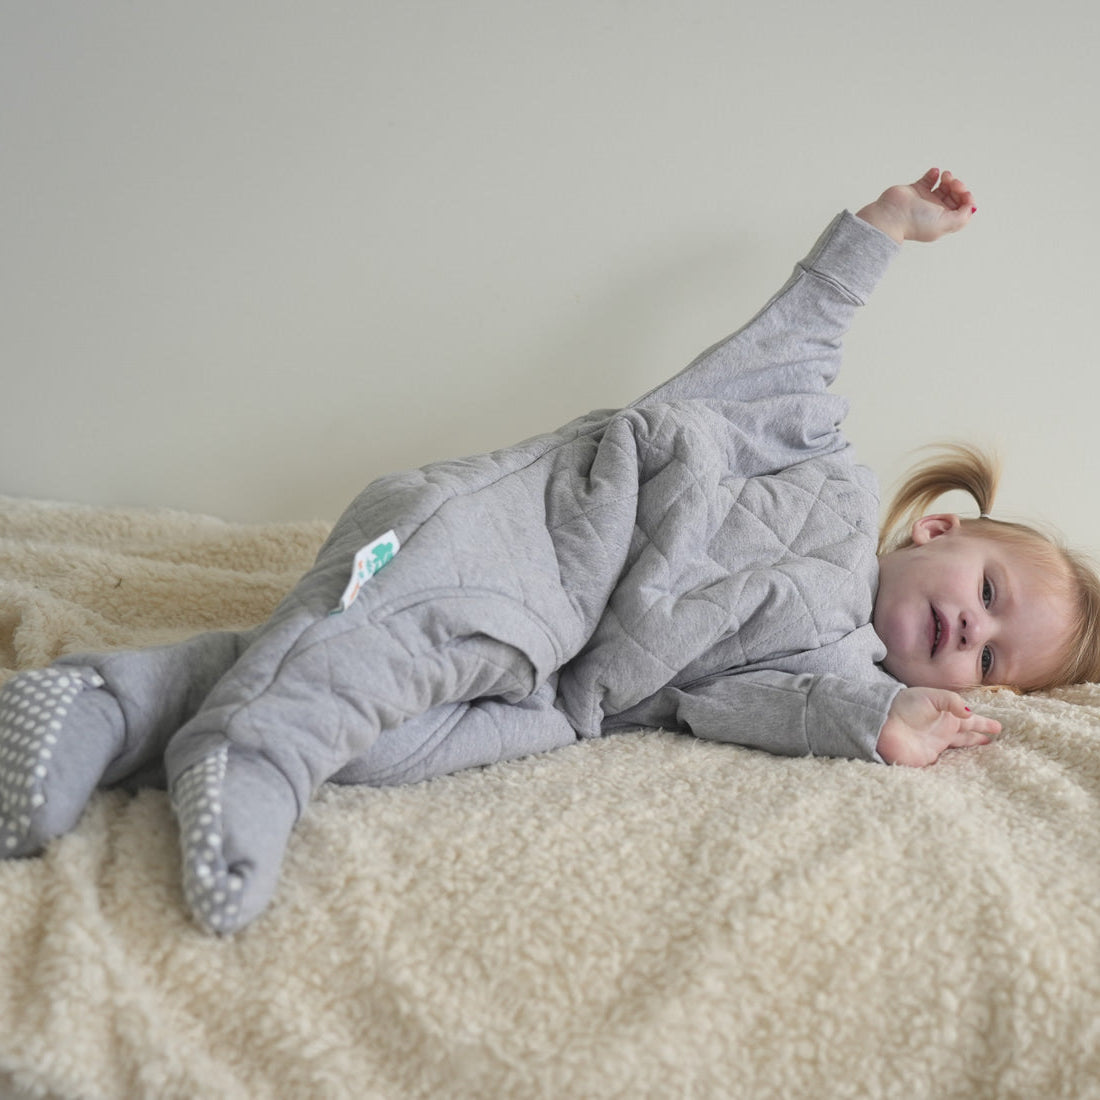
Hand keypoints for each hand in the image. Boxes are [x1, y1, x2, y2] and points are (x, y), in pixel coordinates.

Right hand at [856, 168, 975, 243]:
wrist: (891, 216)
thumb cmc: (915, 222)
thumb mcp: (946, 224)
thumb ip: (963, 217)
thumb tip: (971, 207)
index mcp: (943, 221)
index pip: (963, 208)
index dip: (967, 198)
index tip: (963, 193)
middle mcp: (935, 211)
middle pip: (955, 196)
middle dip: (958, 186)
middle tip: (952, 183)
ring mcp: (925, 200)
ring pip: (944, 186)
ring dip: (949, 178)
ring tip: (944, 176)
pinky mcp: (915, 190)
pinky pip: (929, 179)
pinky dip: (934, 174)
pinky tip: (934, 173)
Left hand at [876, 687, 1000, 766]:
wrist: (881, 721)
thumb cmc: (904, 704)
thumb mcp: (931, 697)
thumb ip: (952, 702)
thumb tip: (970, 715)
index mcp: (946, 716)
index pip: (970, 721)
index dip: (984, 724)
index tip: (999, 728)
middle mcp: (942, 732)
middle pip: (966, 737)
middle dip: (979, 739)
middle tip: (994, 743)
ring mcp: (934, 747)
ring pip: (957, 752)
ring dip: (969, 754)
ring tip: (985, 758)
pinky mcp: (926, 761)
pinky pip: (944, 766)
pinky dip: (953, 769)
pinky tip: (962, 773)